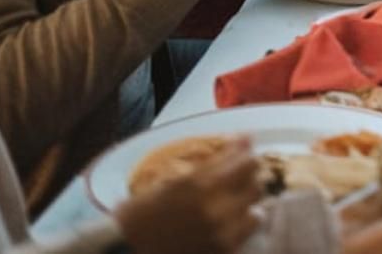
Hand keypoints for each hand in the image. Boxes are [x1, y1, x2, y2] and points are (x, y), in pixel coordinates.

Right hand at [113, 137, 262, 253]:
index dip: (246, 154)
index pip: (245, 161)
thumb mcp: (173, 182)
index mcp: (199, 184)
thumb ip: (212, 163)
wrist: (124, 251)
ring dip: (248, 205)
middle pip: (256, 184)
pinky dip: (241, 227)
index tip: (242, 150)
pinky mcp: (223, 252)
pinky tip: (227, 225)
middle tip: (237, 177)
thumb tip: (244, 138)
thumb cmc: (140, 214)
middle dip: (250, 177)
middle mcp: (216, 208)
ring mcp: (221, 234)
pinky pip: (246, 235)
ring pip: (257, 212)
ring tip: (234, 205)